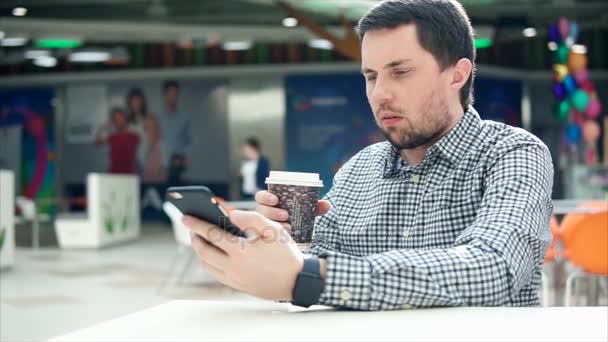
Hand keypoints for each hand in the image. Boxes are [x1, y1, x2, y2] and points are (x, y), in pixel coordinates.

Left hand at [182, 210, 304, 300]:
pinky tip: (215, 255)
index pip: (211, 235)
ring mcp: (235, 279)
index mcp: (241, 252)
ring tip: (201, 241)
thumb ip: (251, 218)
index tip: (186, 217)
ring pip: (207, 266)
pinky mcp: (239, 286)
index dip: (196, 225)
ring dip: (200, 252)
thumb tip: (232, 214)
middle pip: (204, 252)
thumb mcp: (273, 230)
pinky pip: (216, 274)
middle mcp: (234, 268)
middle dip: (195, 239)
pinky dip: (210, 263)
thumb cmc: (286, 254)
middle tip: (191, 229)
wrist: (297, 281)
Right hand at [254, 190, 330, 231]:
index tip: (275, 200)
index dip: (265, 197)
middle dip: (272, 212)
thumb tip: (327, 205)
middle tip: (286, 215)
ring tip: (288, 227)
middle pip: (260, 210)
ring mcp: (264, 225)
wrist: (298, 234)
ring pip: (263, 224)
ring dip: (274, 224)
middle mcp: (264, 213)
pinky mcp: (266, 237)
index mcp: (270, 203)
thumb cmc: (299, 217)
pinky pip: (265, 236)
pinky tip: (284, 238)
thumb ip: (316, 207)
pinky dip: (274, 236)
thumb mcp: (307, 211)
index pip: (261, 196)